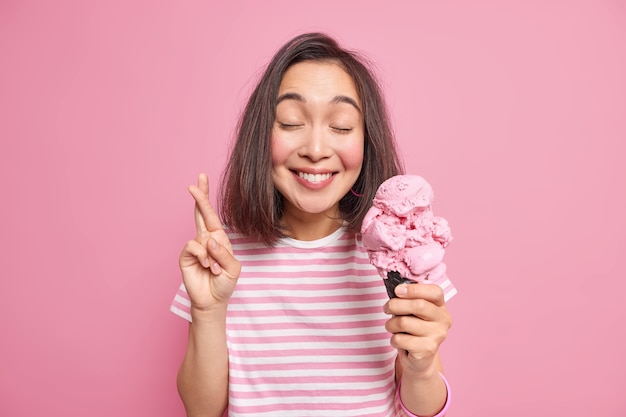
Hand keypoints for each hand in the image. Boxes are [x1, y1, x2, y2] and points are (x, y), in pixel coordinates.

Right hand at [178, 173, 240, 310]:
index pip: (212, 214)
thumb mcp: (232, 268)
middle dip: (199, 198)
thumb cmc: (224, 283)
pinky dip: (203, 256)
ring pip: (203, 236)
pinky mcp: (186, 255)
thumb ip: (224, 253)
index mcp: (218, 238)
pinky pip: (195, 246)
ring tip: (214, 268)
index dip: (205, 197)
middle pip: (201, 213)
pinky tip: (206, 267)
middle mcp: (206, 239)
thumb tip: (209, 239)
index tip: (201, 178)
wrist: (212, 300)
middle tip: (193, 184)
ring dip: (212, 254)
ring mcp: (195, 247)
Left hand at [383, 283, 451, 375]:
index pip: (435, 292)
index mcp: (441, 306)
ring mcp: (437, 336)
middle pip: (418, 305)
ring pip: (404, 322)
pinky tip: (398, 341)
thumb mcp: (413, 311)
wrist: (419, 359)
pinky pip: (400, 339)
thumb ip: (409, 299)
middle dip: (395, 305)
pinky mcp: (427, 350)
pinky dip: (393, 339)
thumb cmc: (413, 329)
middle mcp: (443, 320)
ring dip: (390, 324)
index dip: (414, 289)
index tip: (397, 290)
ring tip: (391, 327)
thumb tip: (397, 290)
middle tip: (386, 308)